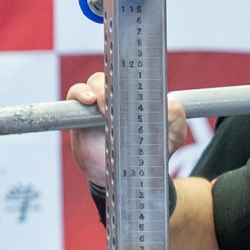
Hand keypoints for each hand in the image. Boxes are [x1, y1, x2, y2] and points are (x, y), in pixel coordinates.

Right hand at [63, 72, 190, 189]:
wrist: (128, 179)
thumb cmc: (150, 152)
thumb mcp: (172, 137)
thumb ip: (176, 119)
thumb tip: (170, 104)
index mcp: (136, 97)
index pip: (128, 74)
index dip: (128, 70)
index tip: (132, 78)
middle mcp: (116, 98)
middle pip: (108, 76)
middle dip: (110, 85)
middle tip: (117, 104)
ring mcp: (97, 107)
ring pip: (91, 84)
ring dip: (95, 90)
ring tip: (105, 109)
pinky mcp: (81, 119)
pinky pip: (74, 98)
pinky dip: (79, 94)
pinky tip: (88, 102)